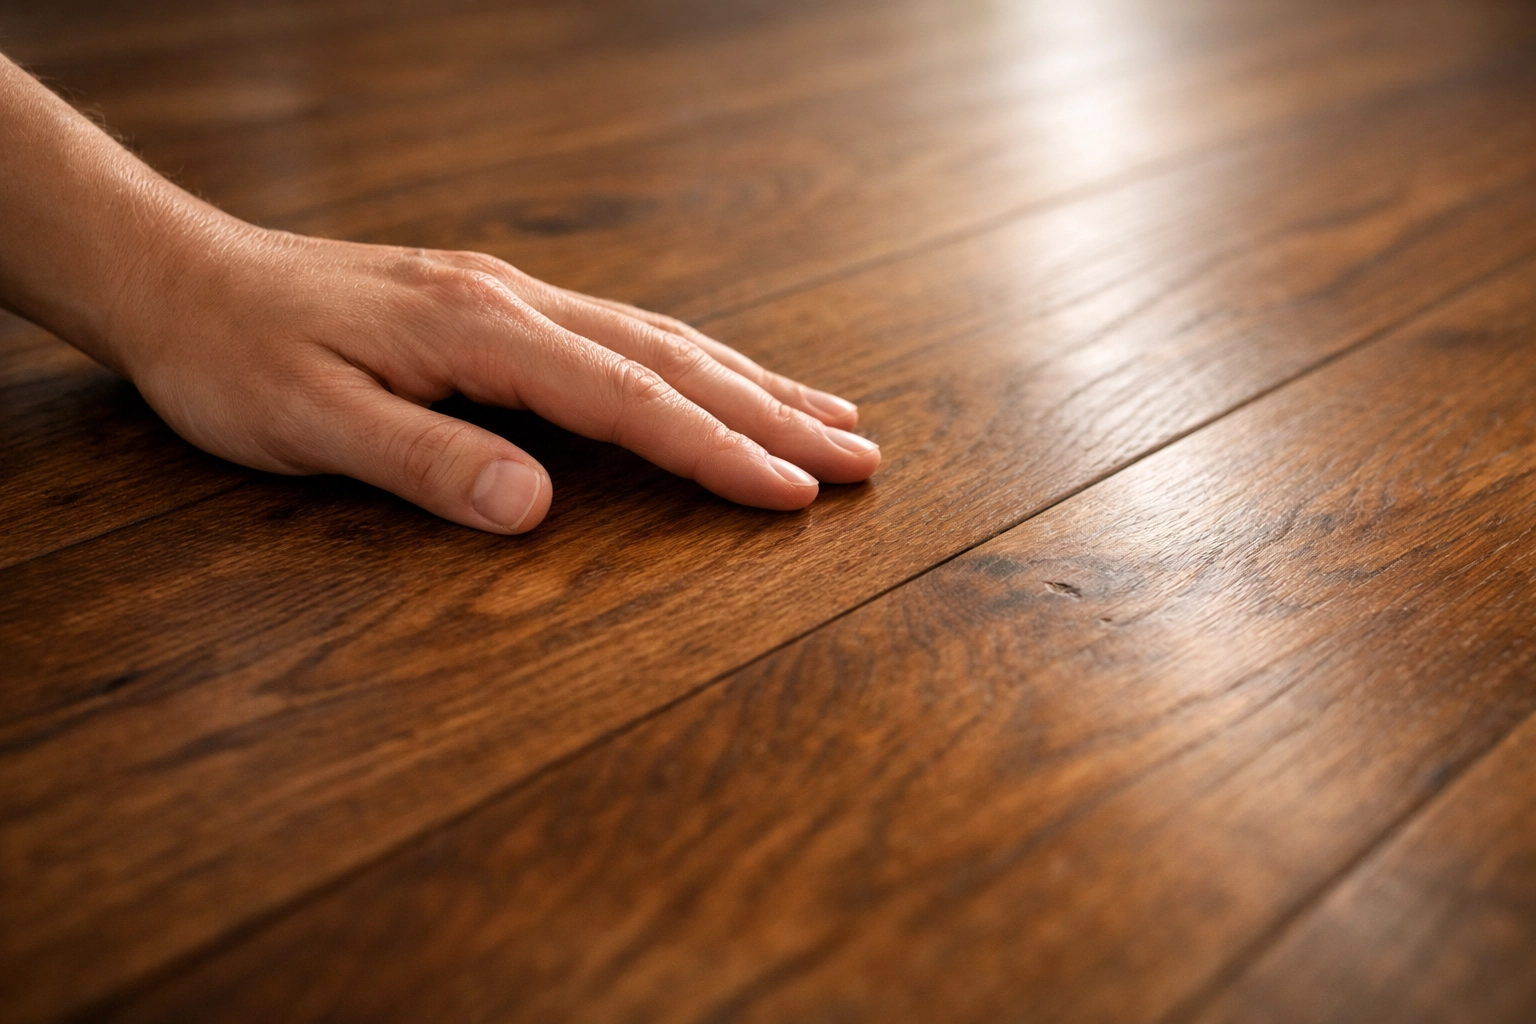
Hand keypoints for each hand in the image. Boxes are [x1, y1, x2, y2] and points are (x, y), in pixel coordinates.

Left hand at [110, 226, 880, 532]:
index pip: (628, 398)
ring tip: (831, 414)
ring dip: (751, 380)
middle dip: (773, 413)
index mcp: (481, 330)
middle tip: (863, 457)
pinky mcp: (499, 306)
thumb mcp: (308, 423)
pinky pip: (623, 331)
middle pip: (672, 359)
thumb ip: (426, 461)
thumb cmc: (235, 358)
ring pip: (660, 337)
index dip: (718, 449)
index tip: (796, 492)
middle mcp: (515, 301)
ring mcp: (512, 297)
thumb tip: (537, 508)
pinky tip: (720, 377)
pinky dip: (691, 361)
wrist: (181, 276)